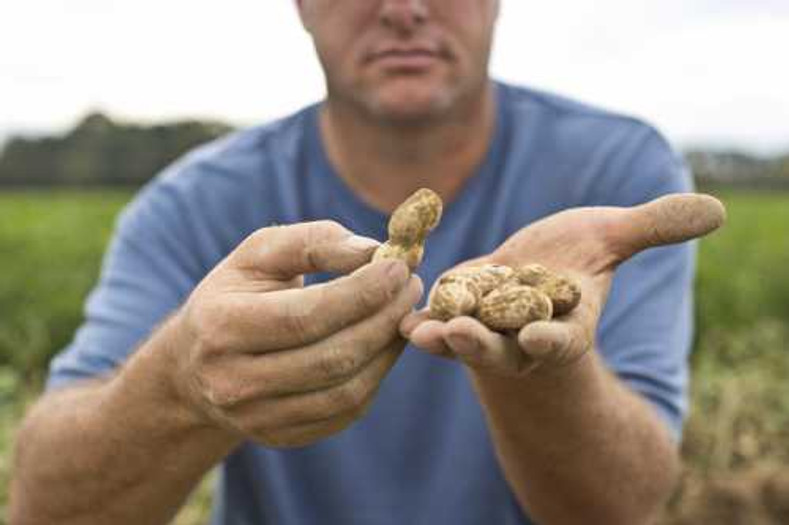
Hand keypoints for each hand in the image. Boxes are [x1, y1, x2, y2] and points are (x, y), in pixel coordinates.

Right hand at [169, 221, 422, 446]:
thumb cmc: (237, 294)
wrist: (195, 361)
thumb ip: (314, 241)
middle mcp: (232, 381)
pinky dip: (376, 376)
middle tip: (411, 286)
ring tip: (403, 313)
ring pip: (345, 391)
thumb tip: (374, 250)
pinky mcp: (280, 436)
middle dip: (384, 318)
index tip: (399, 266)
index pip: (306, 316)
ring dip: (388, 349)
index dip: (362, 292)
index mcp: (221, 326)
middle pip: (332, 357)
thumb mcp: (260, 253)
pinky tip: (384, 344)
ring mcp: (255, 417)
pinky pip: (345, 412)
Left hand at [401, 194, 724, 376]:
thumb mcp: (612, 238)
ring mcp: (487, 330)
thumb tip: (717, 209)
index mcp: (567, 322)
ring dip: (444, 338)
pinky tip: (400, 317)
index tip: (540, 339)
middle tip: (462, 337)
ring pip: (465, 340)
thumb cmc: (576, 259)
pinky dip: (420, 322)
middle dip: (486, 343)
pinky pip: (436, 323)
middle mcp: (524, 336)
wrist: (531, 274)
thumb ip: (654, 227)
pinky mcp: (455, 315)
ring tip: (421, 331)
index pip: (562, 337)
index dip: (552, 338)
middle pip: (506, 348)